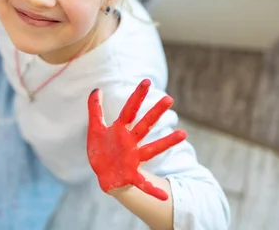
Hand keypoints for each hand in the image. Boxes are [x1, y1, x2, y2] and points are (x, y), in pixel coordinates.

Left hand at [86, 79, 186, 199]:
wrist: (103, 174)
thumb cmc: (102, 150)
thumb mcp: (95, 128)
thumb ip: (95, 109)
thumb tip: (97, 89)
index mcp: (120, 130)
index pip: (130, 109)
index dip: (137, 96)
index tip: (147, 81)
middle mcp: (131, 142)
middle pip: (145, 125)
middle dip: (155, 113)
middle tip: (169, 99)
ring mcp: (133, 158)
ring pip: (152, 149)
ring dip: (166, 142)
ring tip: (183, 134)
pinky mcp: (131, 175)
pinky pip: (143, 184)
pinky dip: (153, 190)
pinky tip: (164, 197)